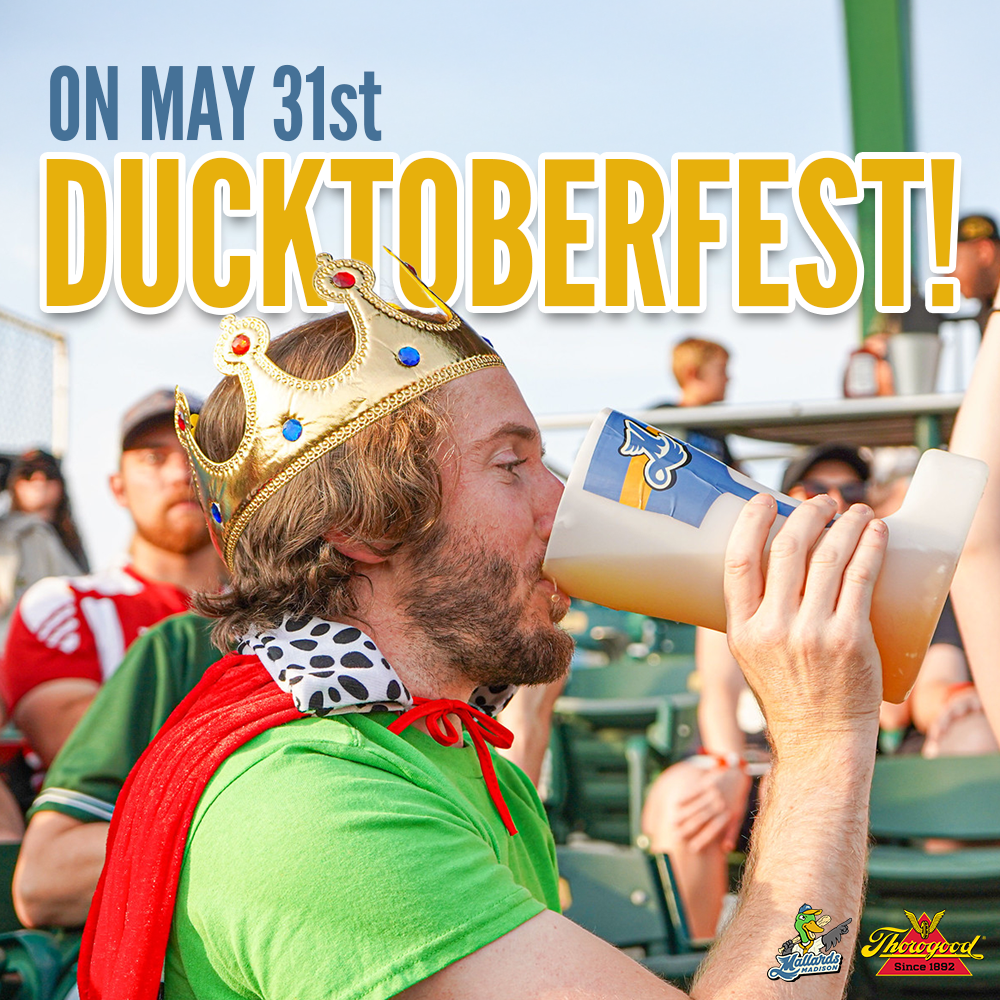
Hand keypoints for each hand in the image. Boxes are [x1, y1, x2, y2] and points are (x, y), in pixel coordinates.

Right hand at [672, 764, 750, 852]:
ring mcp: (713, 793)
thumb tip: (726, 849)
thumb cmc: (736, 799)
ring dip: (683, 814)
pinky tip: (675, 804)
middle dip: (688, 829)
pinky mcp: (707, 783)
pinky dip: (684, 798)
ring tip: (673, 822)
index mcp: (727, 816)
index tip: (692, 849)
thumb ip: (731, 832)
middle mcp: (719, 805)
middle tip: (676, 837)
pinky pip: (693, 792)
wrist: (737, 775)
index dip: (703, 840)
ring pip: (695, 806)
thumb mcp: (738, 816)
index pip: (713, 830)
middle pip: (701, 819)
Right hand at [724, 494, 886, 753]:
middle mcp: (773, 628)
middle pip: (788, 550)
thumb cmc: (787, 695)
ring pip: (829, 558)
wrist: (820, 742)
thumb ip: (754, 614)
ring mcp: (812, 633)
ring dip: (845, 524)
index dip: (752, 522)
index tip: (766, 501)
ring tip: (856, 511)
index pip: (740, 561)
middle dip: (808, 514)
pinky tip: (877, 533)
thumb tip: (769, 565)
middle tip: (822, 502)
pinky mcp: (850, 639)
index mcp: (741, 630)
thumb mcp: (750, 655)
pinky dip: (870, 548)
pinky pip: (861, 579)